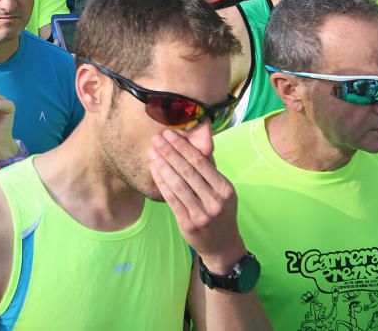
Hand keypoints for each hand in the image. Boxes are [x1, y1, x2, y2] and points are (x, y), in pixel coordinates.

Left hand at [148, 129, 246, 271]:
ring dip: (162, 165)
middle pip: (187, 171)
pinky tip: (154, 170)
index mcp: (225, 189)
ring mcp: (202, 214)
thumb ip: (210, 167)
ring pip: (177, 184)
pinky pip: (171, 198)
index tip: (169, 134)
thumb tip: (200, 137)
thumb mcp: (222, 190)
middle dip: (169, 152)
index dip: (183, 146)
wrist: (222, 245)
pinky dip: (161, 182)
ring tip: (152, 152)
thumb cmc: (220, 210)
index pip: (201, 162)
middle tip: (156, 138)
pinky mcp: (188, 223)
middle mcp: (215, 201)